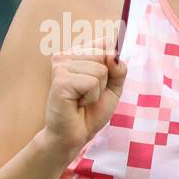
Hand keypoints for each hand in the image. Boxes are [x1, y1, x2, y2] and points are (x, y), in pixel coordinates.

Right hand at [41, 27, 126, 161]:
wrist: (75, 135)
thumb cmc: (91, 111)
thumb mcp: (113, 87)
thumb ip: (118, 68)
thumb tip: (113, 54)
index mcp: (76, 53)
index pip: (104, 43)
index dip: (110, 65)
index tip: (99, 82)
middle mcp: (66, 56)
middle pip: (103, 55)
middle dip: (104, 80)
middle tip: (88, 94)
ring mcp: (61, 66)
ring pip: (100, 70)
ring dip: (97, 91)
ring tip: (82, 100)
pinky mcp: (60, 80)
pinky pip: (92, 82)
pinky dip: (91, 97)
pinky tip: (77, 103)